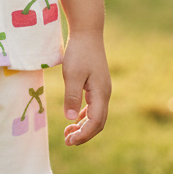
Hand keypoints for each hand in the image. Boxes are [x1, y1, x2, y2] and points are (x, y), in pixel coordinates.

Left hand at [61, 30, 110, 145]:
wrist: (88, 32)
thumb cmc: (79, 52)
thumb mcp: (72, 74)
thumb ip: (72, 96)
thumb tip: (70, 119)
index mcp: (101, 93)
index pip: (95, 122)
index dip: (83, 135)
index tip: (69, 140)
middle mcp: (105, 94)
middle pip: (98, 123)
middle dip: (84, 135)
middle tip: (67, 141)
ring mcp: (102, 89)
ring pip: (96, 116)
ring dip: (84, 127)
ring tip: (68, 134)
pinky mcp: (98, 84)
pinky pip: (94, 107)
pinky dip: (85, 116)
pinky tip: (75, 118)